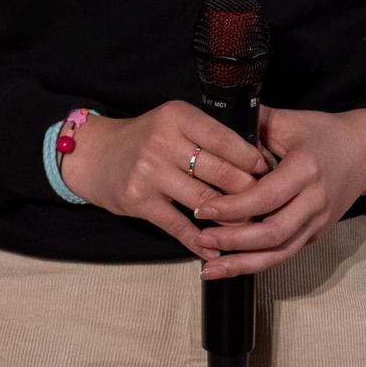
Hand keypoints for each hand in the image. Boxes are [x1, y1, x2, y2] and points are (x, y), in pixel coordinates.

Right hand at [55, 101, 269, 258]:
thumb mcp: (174, 124)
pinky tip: (215, 250)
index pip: (228, 140)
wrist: (94, 155)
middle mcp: (163, 141)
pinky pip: (181, 226)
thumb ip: (209, 137)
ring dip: (232, 221)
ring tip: (249, 229)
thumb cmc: (145, 140)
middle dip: (250, 194)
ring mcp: (150, 171)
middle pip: (223, 173)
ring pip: (208, 202)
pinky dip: (202, 242)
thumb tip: (258, 164)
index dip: (254, 161)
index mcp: (178, 116)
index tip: (271, 175)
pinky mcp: (139, 200)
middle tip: (268, 206)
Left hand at [191, 106, 365, 280]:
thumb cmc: (322, 132)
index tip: (203, 209)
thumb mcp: (289, 120)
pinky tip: (232, 264)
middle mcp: (314, 201)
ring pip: (280, 252)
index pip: (266, 197)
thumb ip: (253, 123)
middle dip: (234, 241)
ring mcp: (318, 222)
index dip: (233, 207)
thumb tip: (214, 126)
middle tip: (200, 240)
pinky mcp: (316, 233)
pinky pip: (285, 252)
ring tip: (209, 269)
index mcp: (305, 170)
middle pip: (273, 233)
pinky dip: (258, 262)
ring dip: (243, 263)